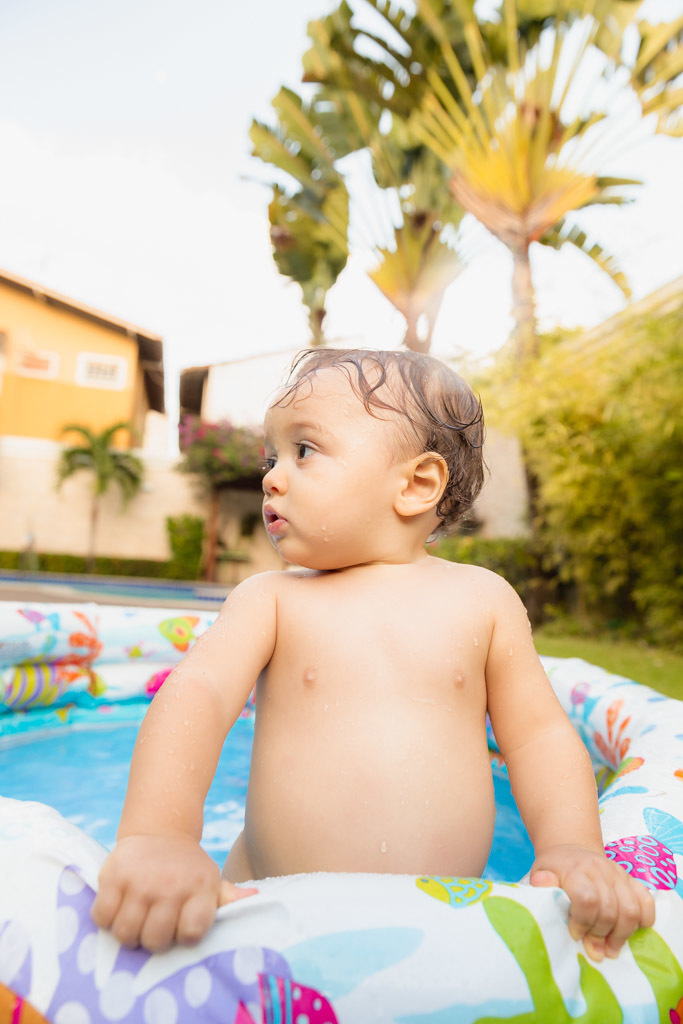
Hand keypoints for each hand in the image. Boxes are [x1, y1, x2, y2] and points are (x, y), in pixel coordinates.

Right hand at [91, 834, 256, 951]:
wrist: (160, 830)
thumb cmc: (187, 866)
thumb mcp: (210, 879)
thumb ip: (229, 897)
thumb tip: (256, 898)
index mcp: (199, 887)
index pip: (190, 933)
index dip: (183, 936)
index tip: (180, 927)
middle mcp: (171, 885)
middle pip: (154, 940)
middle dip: (153, 940)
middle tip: (153, 926)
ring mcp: (140, 880)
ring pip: (126, 933)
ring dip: (129, 933)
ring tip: (136, 919)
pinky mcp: (113, 875)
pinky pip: (102, 916)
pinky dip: (107, 919)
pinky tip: (119, 908)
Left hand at [530, 844, 654, 960]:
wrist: (571, 850)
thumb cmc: (555, 869)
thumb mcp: (541, 873)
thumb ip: (542, 883)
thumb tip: (543, 884)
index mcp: (575, 870)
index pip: (587, 899)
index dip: (582, 922)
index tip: (575, 934)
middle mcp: (600, 870)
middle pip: (609, 909)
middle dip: (601, 935)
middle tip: (594, 949)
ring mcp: (618, 874)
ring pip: (630, 910)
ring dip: (621, 935)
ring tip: (611, 949)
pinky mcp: (631, 880)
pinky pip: (646, 902)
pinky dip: (643, 920)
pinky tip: (631, 931)